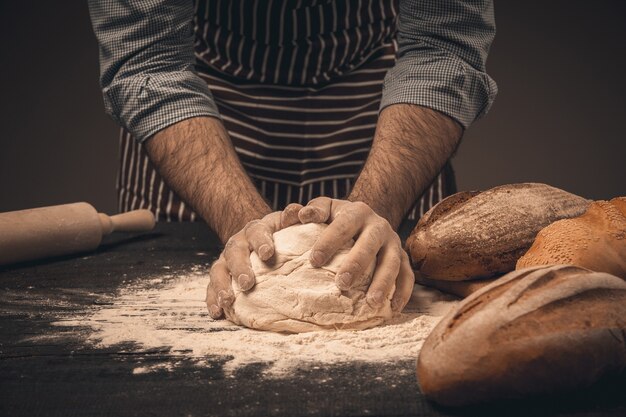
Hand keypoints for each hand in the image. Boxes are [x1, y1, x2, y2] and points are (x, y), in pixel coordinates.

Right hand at [205, 205, 301, 318]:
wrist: (257, 239)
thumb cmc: (276, 235)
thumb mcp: (284, 224)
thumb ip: (291, 218)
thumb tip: (298, 211)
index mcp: (255, 230)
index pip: (256, 232)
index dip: (261, 241)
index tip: (268, 254)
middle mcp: (237, 244)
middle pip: (234, 252)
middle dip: (240, 268)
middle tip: (247, 283)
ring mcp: (225, 261)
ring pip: (219, 271)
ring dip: (222, 286)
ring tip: (228, 301)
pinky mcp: (219, 277)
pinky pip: (211, 288)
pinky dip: (212, 300)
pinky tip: (217, 313)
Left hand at [291, 197, 413, 312]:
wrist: (367, 218)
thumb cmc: (340, 218)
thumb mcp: (327, 208)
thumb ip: (313, 210)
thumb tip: (300, 214)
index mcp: (358, 212)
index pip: (343, 225)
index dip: (329, 241)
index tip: (314, 261)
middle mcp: (379, 225)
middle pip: (370, 243)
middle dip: (357, 264)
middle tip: (342, 284)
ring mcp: (393, 242)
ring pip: (393, 261)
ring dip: (383, 282)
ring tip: (371, 302)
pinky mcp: (403, 258)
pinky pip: (407, 275)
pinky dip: (403, 292)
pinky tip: (393, 309)